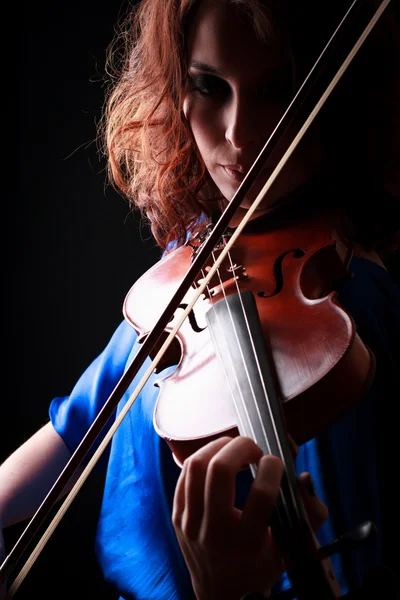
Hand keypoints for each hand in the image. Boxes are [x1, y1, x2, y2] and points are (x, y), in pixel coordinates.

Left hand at [172, 436, 326, 599]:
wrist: (221, 594)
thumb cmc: (260, 566)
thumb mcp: (290, 547)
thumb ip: (310, 514)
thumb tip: (303, 477)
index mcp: (248, 542)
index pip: (261, 494)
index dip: (272, 468)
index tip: (277, 463)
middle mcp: (215, 532)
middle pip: (220, 470)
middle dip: (241, 447)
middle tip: (254, 448)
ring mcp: (191, 523)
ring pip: (197, 466)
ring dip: (219, 447)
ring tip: (235, 448)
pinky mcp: (178, 516)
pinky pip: (184, 474)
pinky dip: (202, 458)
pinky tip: (218, 459)